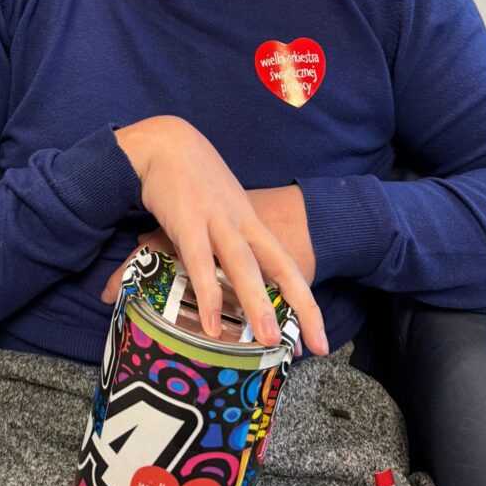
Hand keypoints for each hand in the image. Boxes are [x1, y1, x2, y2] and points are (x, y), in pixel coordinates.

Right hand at [113, 116, 327, 354]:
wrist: (166, 140)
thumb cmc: (191, 177)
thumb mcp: (219, 207)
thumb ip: (224, 240)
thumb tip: (224, 280)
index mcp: (250, 221)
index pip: (285, 264)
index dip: (305, 300)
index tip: (319, 337)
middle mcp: (241, 222)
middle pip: (277, 266)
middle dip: (298, 305)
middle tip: (314, 344)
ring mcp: (216, 220)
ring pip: (243, 265)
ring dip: (258, 302)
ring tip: (270, 340)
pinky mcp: (187, 220)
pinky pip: (199, 261)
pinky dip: (207, 293)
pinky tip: (211, 324)